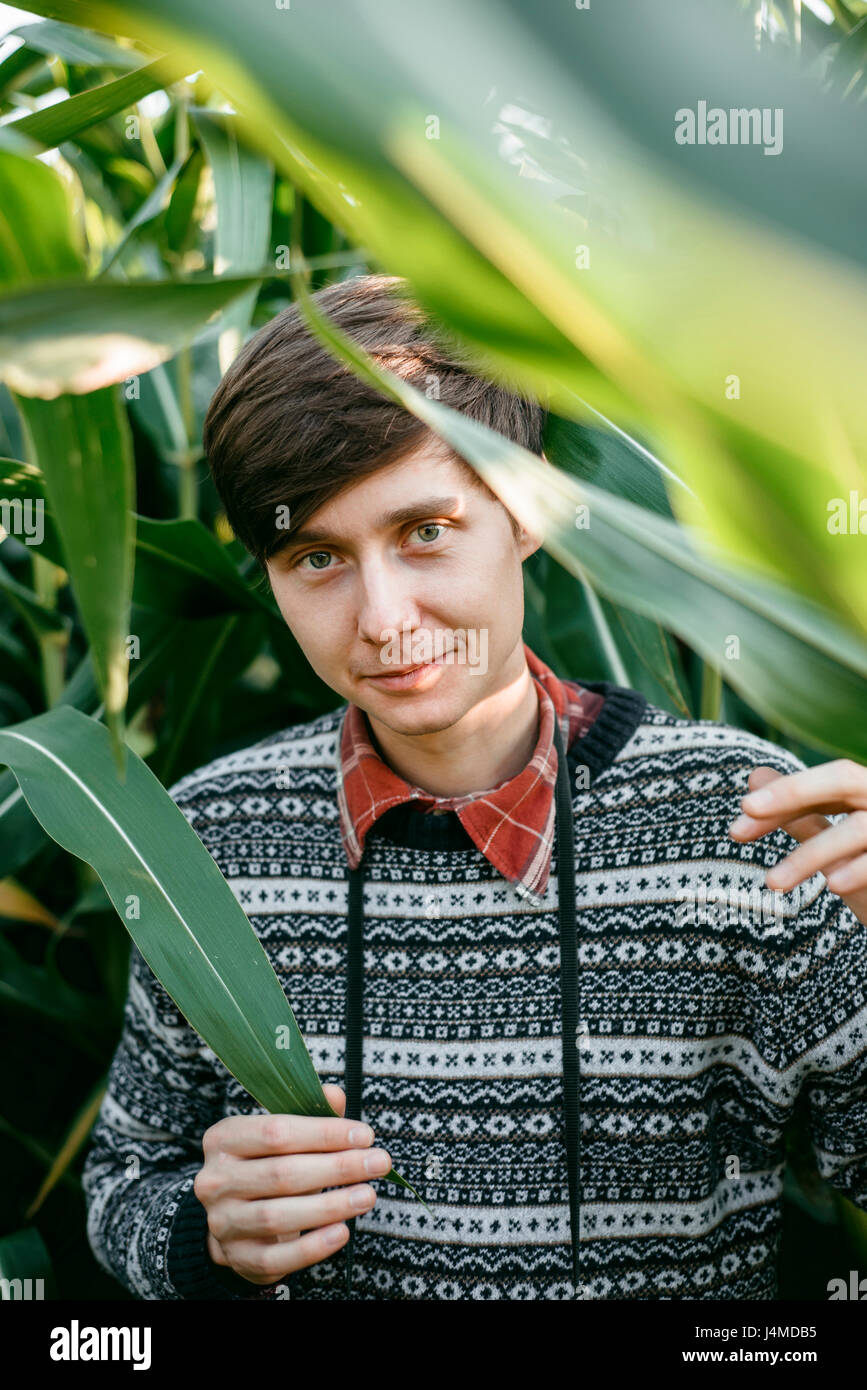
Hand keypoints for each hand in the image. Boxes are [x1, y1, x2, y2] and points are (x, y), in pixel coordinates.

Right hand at [195, 1084, 390, 1284]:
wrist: (233, 1219)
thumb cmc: (266, 1166)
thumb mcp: (281, 1135)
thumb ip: (310, 1113)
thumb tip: (335, 1096)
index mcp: (224, 1139)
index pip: (276, 1132)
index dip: (324, 1133)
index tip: (365, 1135)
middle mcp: (216, 1180)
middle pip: (282, 1174)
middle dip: (337, 1167)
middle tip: (379, 1163)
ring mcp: (223, 1222)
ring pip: (278, 1216)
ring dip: (330, 1206)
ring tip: (368, 1195)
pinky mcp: (238, 1257)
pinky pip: (277, 1257)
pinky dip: (313, 1246)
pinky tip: (342, 1231)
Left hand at [728, 758, 866, 926]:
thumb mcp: (836, 846)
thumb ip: (801, 815)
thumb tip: (754, 777)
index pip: (823, 782)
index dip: (781, 796)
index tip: (738, 820)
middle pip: (844, 779)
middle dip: (794, 793)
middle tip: (745, 810)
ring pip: (858, 828)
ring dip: (813, 853)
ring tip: (773, 882)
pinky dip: (860, 869)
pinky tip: (832, 884)